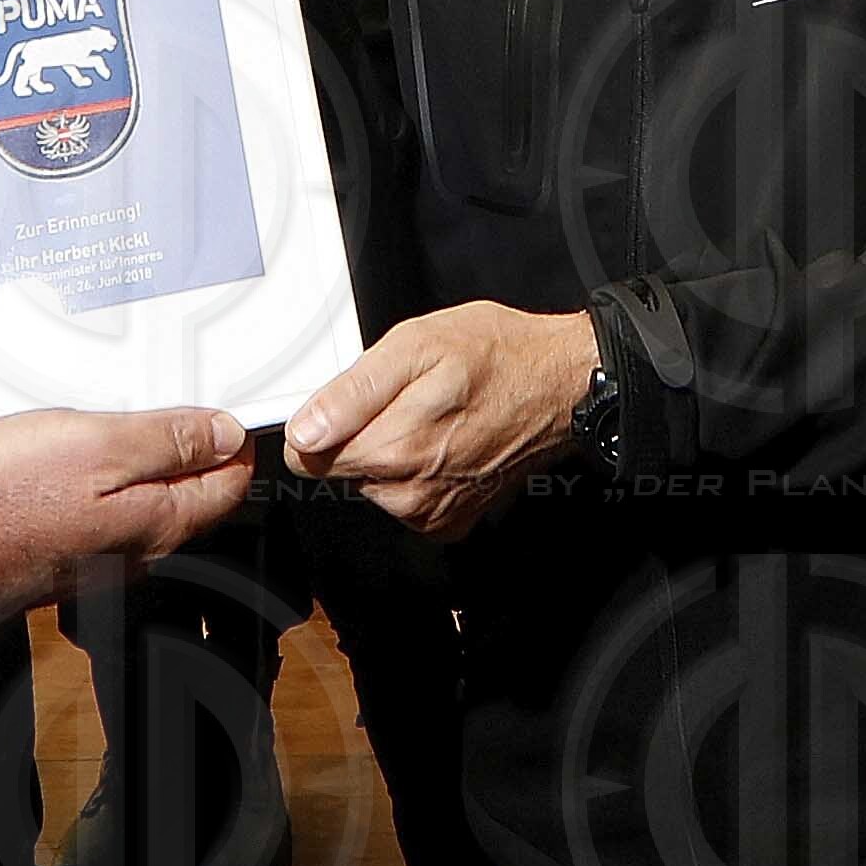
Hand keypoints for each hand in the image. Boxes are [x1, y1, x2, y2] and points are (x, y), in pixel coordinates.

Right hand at [0, 405, 254, 623]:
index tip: (218, 405)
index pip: (229, 483)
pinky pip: (109, 513)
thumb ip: (167, 441)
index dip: (232, 439)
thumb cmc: (4, 497)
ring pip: (148, 502)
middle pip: (192, 495)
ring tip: (117, 422)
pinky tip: (78, 457)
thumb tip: (226, 435)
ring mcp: (103, 558)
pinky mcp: (68, 556)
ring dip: (144, 460)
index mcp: (159, 522)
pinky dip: (107, 480)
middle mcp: (139, 551)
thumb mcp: (97, 445)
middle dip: (193, 447)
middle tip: (167, 402)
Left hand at [283, 303, 598, 540]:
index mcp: (393, 447)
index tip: (351, 403)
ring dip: (392, 454)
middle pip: (342, 472)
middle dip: (361, 434)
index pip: (307, 457)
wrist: (560, 385)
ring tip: (431, 416)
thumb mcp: (415, 345)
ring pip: (374, 486)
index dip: (323, 422)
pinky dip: (419, 476)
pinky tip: (446, 444)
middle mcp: (410, 491)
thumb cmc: (498, 356)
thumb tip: (305, 431)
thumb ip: (351, 393)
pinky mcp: (452, 520)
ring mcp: (433, 511)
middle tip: (404, 399)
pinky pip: (408, 502)